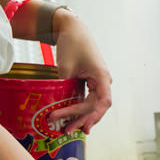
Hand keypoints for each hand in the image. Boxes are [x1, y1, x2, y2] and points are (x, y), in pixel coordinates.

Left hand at [48, 10, 112, 134]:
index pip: (99, 103)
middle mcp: (104, 82)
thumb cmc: (72, 44)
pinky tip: (72, 116)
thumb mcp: (65, 66)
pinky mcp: (91, 81)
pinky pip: (89, 99)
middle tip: (67, 130)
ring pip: (94, 105)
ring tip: (69, 128)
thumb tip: (56, 106)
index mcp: (102, 78)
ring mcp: (98, 82)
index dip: (86, 115)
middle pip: (97, 107)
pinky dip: (81, 109)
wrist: (73, 29)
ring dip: (82, 117)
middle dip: (82, 120)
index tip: (67, 119)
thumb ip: (64, 86)